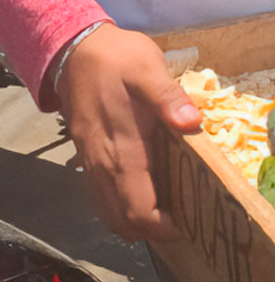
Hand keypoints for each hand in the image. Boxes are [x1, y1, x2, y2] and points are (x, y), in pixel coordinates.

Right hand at [57, 23, 202, 242]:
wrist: (77, 51)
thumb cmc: (118, 59)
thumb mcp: (148, 68)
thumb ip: (168, 97)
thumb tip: (191, 122)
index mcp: (123, 150)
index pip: (138, 211)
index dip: (161, 227)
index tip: (186, 222)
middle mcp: (103, 165)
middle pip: (122, 221)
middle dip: (151, 230)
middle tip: (181, 217)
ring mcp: (91, 163)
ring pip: (109, 212)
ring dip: (134, 219)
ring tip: (166, 207)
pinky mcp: (86, 156)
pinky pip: (101, 195)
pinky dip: (120, 204)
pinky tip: (143, 188)